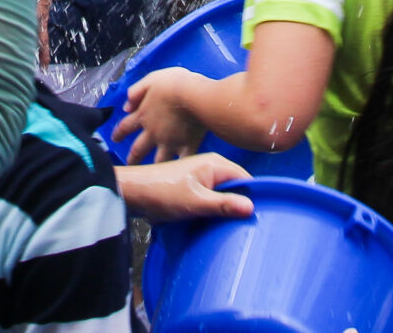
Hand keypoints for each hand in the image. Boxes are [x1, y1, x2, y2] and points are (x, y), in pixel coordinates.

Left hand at [111, 68, 211, 164]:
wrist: (194, 96)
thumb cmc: (174, 84)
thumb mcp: (151, 80)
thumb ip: (137, 91)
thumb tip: (126, 105)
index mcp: (144, 115)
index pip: (125, 126)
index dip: (118, 133)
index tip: (114, 139)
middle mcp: (154, 132)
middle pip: (138, 149)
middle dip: (133, 158)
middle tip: (130, 165)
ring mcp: (170, 142)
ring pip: (158, 161)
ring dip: (154, 168)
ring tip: (152, 176)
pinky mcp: (187, 146)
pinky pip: (184, 162)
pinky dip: (182, 168)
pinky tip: (182, 174)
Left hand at [115, 153, 253, 222]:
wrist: (132, 193)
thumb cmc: (162, 192)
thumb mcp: (196, 202)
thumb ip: (224, 205)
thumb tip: (252, 208)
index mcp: (215, 164)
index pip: (245, 179)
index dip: (253, 197)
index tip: (260, 217)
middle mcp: (210, 168)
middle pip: (235, 188)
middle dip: (239, 206)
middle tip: (247, 227)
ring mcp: (200, 179)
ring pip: (222, 196)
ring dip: (225, 211)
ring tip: (232, 229)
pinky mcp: (191, 190)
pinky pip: (210, 201)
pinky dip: (213, 212)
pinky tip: (215, 225)